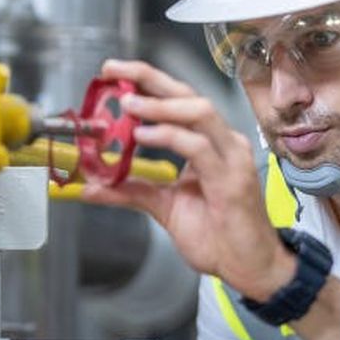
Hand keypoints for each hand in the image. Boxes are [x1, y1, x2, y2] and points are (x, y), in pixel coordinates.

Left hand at [82, 59, 294, 300]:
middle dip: (148, 78)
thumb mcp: (164, 207)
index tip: (113, 73)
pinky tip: (143, 136)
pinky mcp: (232, 179)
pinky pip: (199, 148)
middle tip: (114, 72)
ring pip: (198, 112)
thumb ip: (130, 190)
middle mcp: (223, 142)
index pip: (177, 98)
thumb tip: (90, 185)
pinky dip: (169, 136)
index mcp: (208, 142)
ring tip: (128, 104)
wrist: (249, 268)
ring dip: (159, 105)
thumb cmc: (218, 235)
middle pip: (187, 93)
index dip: (146, 81)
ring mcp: (231, 157)